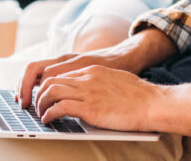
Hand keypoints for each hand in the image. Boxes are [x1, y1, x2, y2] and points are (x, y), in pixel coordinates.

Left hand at [34, 65, 163, 130]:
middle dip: (40, 94)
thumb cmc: (139, 96)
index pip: (61, 74)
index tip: (45, 96)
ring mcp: (88, 92)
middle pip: (51, 80)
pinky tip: (49, 120)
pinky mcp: (90, 108)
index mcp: (93, 71)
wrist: (152, 103)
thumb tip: (90, 94)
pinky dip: (50, 114)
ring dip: (41, 104)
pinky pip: (60, 107)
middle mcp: (87, 78)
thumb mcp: (115, 81)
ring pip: (51, 91)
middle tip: (38, 106)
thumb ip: (99, 83)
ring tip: (41, 114)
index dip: (49, 86)